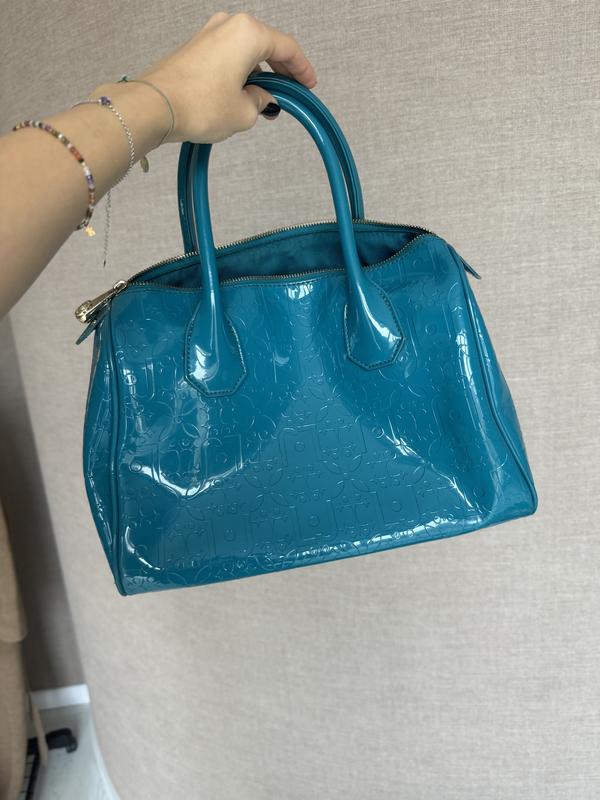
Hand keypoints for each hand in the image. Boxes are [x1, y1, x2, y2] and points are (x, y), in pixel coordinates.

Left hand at [134, 11, 316, 143]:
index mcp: (249, 33)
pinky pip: (228, 55)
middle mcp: (229, 25)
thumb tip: (262, 98)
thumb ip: (262, 102)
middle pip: (266, 45)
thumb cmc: (198, 105)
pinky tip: (242, 92)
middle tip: (291, 91)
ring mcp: (209, 33)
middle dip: (281, 70)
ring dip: (259, 71)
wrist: (154, 107)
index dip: (302, 69)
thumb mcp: (245, 112)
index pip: (287, 48)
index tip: (309, 84)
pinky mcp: (195, 47)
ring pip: (246, 50)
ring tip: (265, 99)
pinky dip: (240, 70)